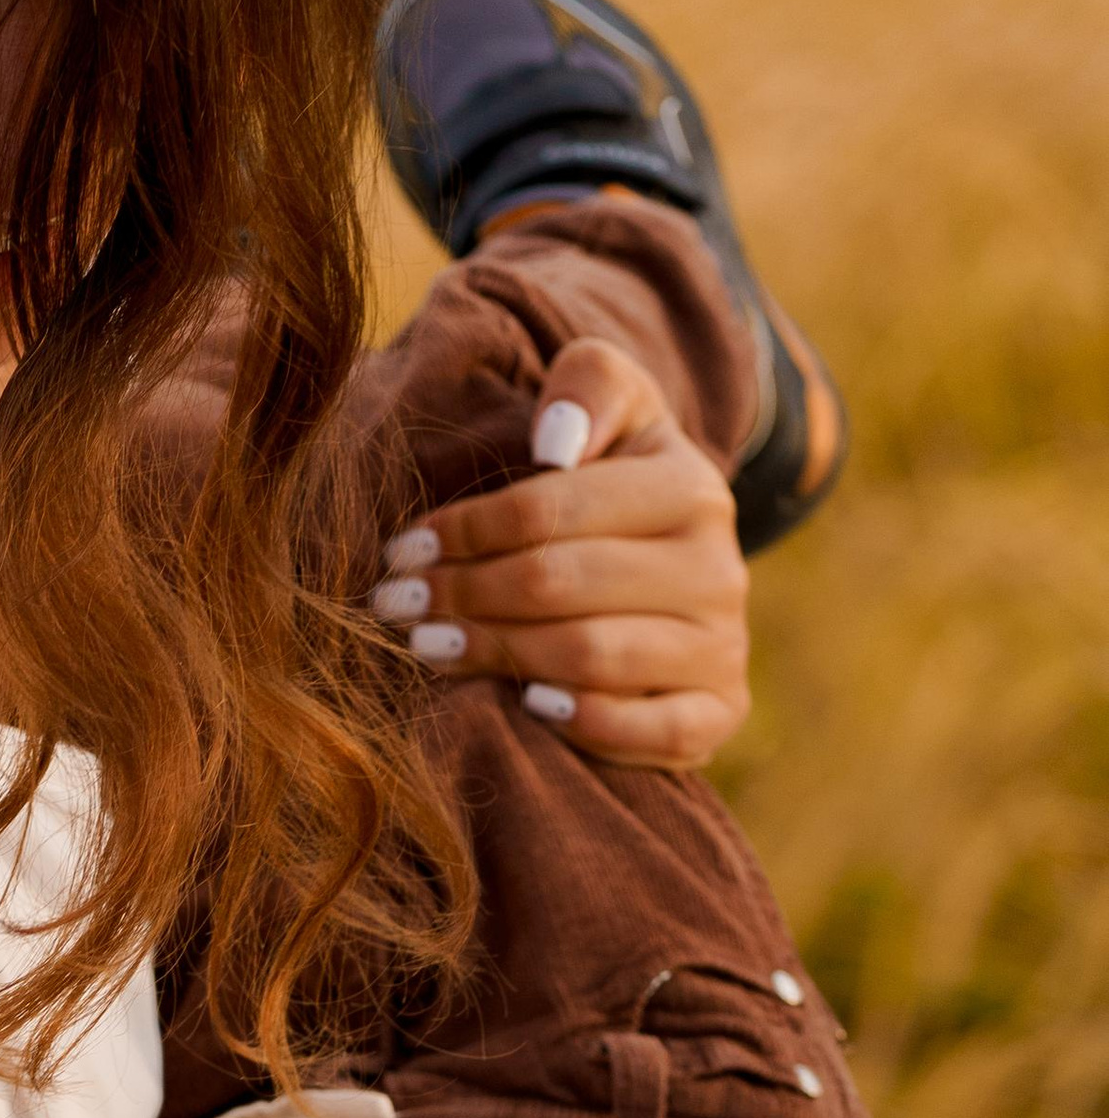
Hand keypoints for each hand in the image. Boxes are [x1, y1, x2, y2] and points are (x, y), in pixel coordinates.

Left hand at [372, 334, 749, 768]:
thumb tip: (557, 442)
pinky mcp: (718, 715)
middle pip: (560, 585)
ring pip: (588, 658)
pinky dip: (581, 721)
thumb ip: (590, 386)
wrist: (678, 578)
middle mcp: (717, 570)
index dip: (467, 531)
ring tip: (426, 646)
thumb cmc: (618, 491)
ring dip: (494, 654)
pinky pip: (646, 731)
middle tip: (395, 604)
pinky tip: (524, 703)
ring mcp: (722, 648)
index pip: (552, 510)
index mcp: (691, 489)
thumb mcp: (613, 416)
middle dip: (463, 593)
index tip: (402, 549)